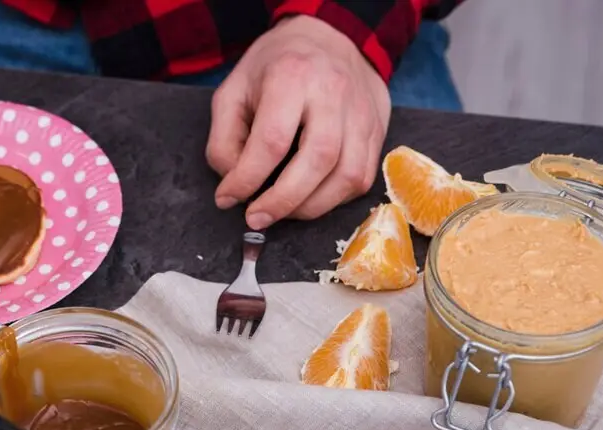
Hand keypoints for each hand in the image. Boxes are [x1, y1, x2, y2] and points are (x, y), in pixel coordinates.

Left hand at [206, 15, 390, 229]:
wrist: (329, 38)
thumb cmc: (275, 69)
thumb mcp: (233, 92)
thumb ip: (224, 141)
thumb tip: (232, 186)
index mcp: (293, 77)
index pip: (273, 141)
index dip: (247, 180)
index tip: (227, 198)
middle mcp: (334, 93)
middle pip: (318, 161)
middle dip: (282, 202)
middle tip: (255, 218)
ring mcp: (362, 113)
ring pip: (348, 176)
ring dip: (311, 207)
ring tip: (282, 211)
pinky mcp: (377, 130)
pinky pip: (363, 178)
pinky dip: (335, 199)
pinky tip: (310, 198)